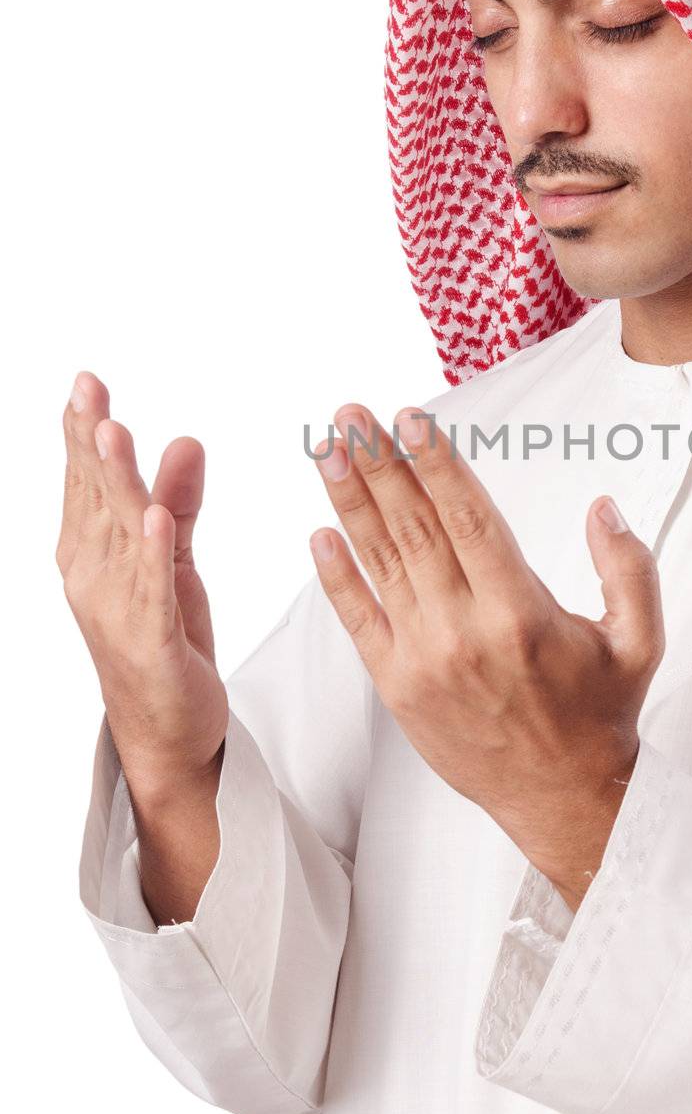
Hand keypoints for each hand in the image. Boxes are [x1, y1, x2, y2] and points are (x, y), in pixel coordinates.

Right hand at [57, 371, 227, 802]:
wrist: (169, 730)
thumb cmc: (166, 639)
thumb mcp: (175, 559)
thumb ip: (177, 501)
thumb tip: (186, 440)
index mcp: (93, 553)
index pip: (87, 483)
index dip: (84, 433)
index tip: (85, 383)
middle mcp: (93, 576)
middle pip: (95, 497)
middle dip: (92, 441)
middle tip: (88, 388)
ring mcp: (117, 610)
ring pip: (118, 535)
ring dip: (118, 484)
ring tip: (114, 432)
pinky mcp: (150, 642)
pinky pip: (151, 591)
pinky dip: (152, 553)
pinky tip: (154, 517)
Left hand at [309, 403, 665, 900]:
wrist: (561, 799)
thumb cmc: (600, 713)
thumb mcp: (639, 640)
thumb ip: (629, 568)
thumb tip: (604, 506)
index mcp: (520, 612)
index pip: (467, 517)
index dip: (435, 462)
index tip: (409, 417)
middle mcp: (464, 630)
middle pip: (413, 528)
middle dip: (379, 464)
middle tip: (350, 415)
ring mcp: (423, 659)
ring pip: (380, 563)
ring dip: (349, 502)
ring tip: (328, 450)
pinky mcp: (397, 687)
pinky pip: (359, 620)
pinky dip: (337, 577)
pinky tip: (319, 533)